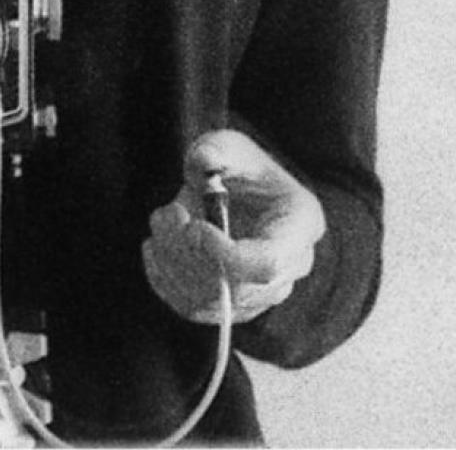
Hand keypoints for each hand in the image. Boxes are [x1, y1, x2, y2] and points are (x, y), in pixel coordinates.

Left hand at [142, 129, 325, 324]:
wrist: (238, 188)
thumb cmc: (239, 165)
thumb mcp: (231, 145)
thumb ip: (217, 149)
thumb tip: (203, 160)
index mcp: (300, 225)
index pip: (268, 263)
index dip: (225, 255)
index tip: (193, 228)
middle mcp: (290, 267)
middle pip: (237, 287)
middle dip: (188, 252)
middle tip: (166, 213)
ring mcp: (264, 292)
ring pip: (212, 302)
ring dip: (172, 263)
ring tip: (160, 222)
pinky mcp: (234, 305)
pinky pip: (196, 309)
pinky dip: (166, 282)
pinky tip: (156, 249)